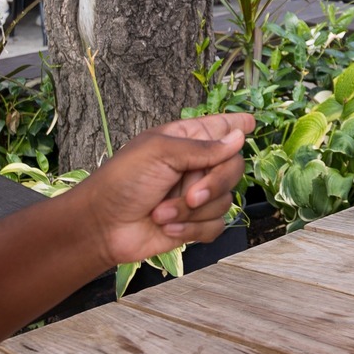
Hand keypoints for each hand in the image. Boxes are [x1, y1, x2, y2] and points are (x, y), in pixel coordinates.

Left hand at [71, 113, 249, 264]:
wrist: (103, 226)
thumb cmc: (123, 181)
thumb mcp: (160, 153)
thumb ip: (202, 147)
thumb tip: (239, 137)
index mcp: (186, 139)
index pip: (221, 127)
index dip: (237, 126)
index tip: (251, 124)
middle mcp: (195, 166)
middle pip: (233, 168)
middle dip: (213, 185)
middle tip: (191, 195)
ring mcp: (196, 196)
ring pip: (225, 201)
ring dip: (191, 212)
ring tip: (160, 213)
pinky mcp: (195, 223)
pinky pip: (216, 226)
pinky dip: (192, 229)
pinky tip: (168, 228)